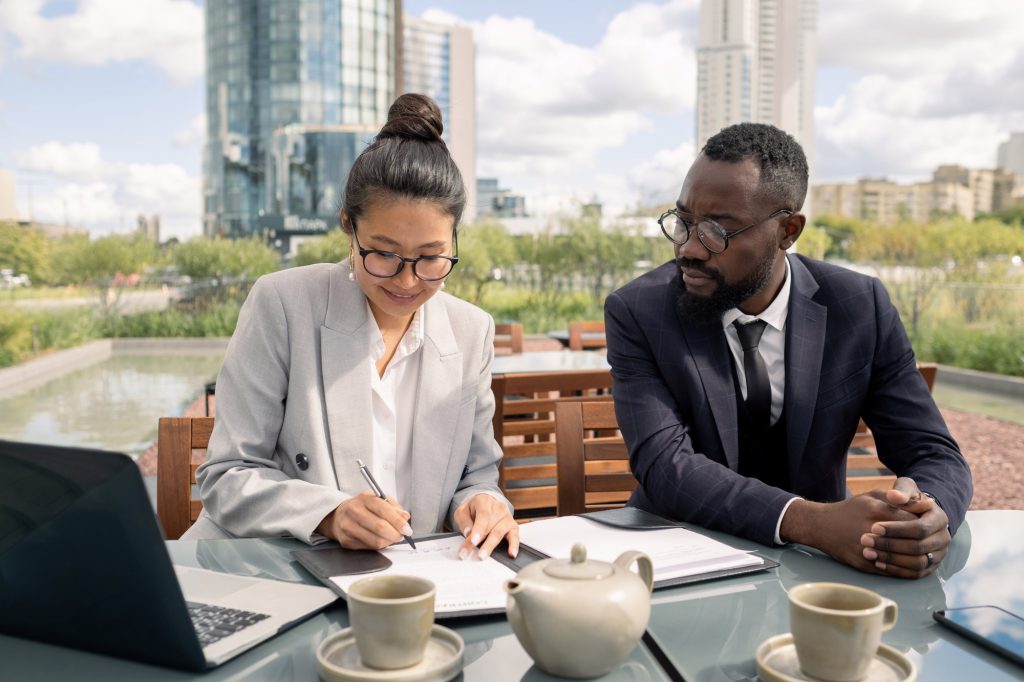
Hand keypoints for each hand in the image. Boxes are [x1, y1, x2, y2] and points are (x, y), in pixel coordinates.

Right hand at [315, 492, 412, 549]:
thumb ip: (394, 507)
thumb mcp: (379, 499)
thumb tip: (405, 517)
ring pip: (375, 541)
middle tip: (402, 535)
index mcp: (365, 498)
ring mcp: (348, 527)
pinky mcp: (346, 541)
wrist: (338, 515)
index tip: (407, 529)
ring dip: (389, 542)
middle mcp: (354, 511)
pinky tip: (381, 540)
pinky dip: (379, 546)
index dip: (398, 522)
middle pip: (380, 527)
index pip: (384, 511)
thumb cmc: (362, 507)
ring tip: (392, 538)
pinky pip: (369, 547)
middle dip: (395, 534)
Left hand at [453, 494, 518, 560]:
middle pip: (490, 526)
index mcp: (485, 501)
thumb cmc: (474, 509)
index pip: (483, 515)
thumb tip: (468, 533)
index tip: (473, 541)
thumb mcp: (463, 511)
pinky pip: (515, 536)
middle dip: (480, 541)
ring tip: (482, 555)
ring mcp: (507, 517)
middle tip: (470, 552)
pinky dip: (514, 545)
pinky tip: (511, 553)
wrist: (485, 504)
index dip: (478, 529)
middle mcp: (499, 508)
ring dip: (490, 545)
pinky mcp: (513, 527)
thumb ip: (464, 521)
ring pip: (500, 532)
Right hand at [781, 492, 918, 573]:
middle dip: (922, 542)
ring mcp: (867, 550)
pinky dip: (903, 568)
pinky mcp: (863, 564)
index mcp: (875, 510)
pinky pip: (891, 571)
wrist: (822, 526)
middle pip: (909, 541)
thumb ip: (901, 498)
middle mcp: (871, 531)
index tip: (930, 524)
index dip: (924, 523)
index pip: (912, 520)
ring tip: (923, 552)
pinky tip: (910, 563)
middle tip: (930, 540)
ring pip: (902, 560)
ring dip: (916, 557)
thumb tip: (929, 504)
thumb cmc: (851, 509)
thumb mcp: (874, 496)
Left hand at [859, 477, 950, 578]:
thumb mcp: (905, 489)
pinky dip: (896, 569)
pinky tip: (877, 563)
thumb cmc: (907, 500)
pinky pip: (914, 573)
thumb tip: (895, 496)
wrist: (914, 515)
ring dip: (891, 559)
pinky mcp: (930, 567)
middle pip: (918, 547)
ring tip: (868, 552)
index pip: (920, 528)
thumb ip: (901, 492)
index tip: (874, 527)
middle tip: (865, 540)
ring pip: (917, 563)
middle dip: (890, 545)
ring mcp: (938, 554)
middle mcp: (943, 538)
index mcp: (940, 519)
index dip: (897, 529)